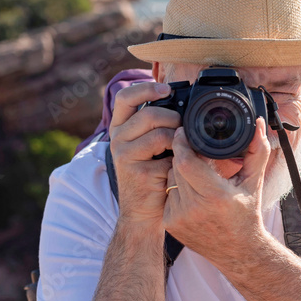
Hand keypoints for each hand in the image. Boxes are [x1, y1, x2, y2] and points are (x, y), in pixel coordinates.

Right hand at [108, 81, 179, 225]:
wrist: (144, 211)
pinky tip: (174, 168)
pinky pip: (168, 156)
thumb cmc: (153, 173)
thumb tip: (183, 103)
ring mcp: (125, 156)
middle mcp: (117, 139)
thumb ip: (157, 124)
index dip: (146, 88)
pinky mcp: (137, 172)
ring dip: (178, 140)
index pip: (125, 97)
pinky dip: (178, 160)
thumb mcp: (151, 144)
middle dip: (173, 119)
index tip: (166, 88)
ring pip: (160, 134)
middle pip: (149, 115)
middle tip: (182, 130)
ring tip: (179, 150)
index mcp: (120, 128)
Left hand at [163, 117, 272, 267]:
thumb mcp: (254, 181)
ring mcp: (179, 218)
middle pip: (176, 167)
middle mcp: (194, 208)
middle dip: (183, 155)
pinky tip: (192, 192)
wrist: (238, 251)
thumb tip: (257, 123)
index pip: (185, 162)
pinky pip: (167, 194)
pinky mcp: (170, 224)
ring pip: (170, 179)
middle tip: (193, 150)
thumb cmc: (247, 214)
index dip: (182, 143)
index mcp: (215, 195)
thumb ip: (257, 150)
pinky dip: (176, 188)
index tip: (184, 132)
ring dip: (179, 171)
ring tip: (197, 173)